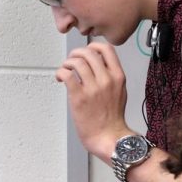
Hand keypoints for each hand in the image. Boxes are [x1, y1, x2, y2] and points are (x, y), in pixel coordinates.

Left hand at [55, 42, 133, 160]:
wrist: (108, 136)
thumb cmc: (112, 117)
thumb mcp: (120, 91)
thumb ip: (111, 76)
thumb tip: (97, 64)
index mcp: (118, 76)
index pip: (107, 49)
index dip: (93, 46)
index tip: (86, 50)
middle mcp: (106, 79)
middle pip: (88, 53)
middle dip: (76, 53)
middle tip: (71, 60)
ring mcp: (92, 88)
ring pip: (76, 62)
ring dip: (67, 63)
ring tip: (65, 70)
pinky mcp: (79, 97)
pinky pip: (67, 75)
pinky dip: (61, 72)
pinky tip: (60, 78)